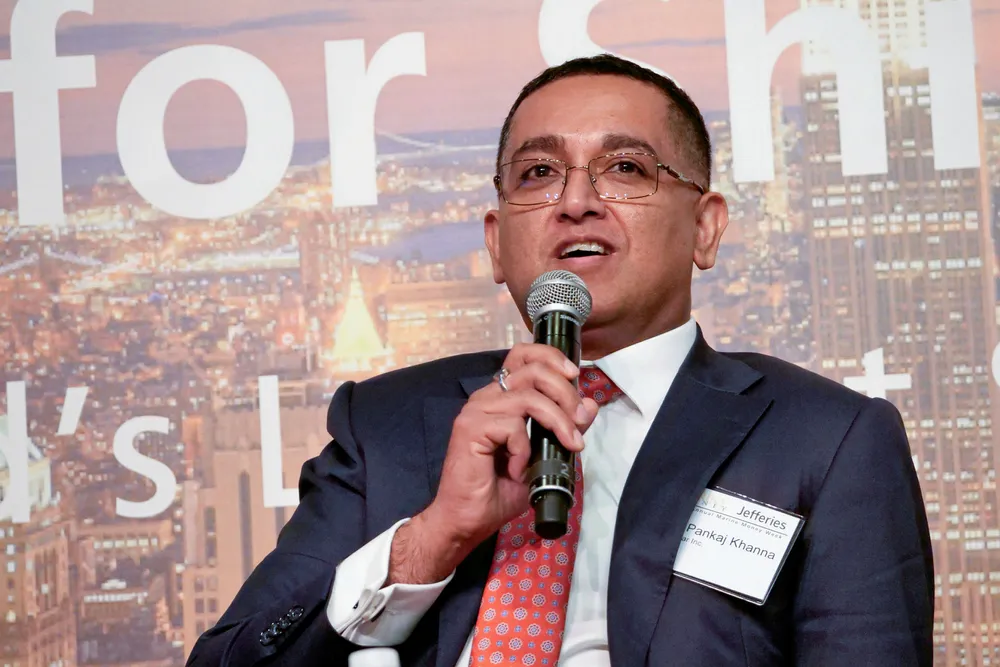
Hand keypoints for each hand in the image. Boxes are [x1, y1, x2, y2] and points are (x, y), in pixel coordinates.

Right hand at [389, 344, 598, 583]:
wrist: (466, 520)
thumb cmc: (498, 492)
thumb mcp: (544, 457)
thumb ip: (564, 429)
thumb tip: (590, 405)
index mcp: (500, 397)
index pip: (521, 355)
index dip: (550, 357)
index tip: (574, 375)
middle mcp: (486, 397)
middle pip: (532, 369)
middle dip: (565, 392)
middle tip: (579, 420)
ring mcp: (476, 411)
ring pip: (529, 397)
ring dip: (556, 421)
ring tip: (566, 446)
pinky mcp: (470, 428)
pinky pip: (513, 426)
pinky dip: (525, 450)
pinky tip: (518, 470)